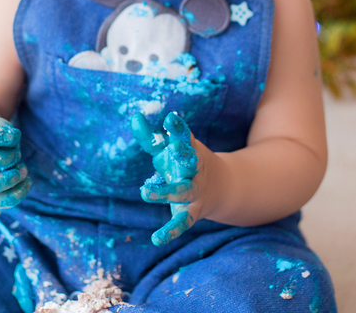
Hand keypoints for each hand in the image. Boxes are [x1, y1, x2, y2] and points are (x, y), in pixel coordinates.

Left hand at [132, 111, 203, 245]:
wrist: (221, 188)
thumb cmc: (185, 164)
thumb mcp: (168, 150)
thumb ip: (151, 137)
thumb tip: (134, 116)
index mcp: (189, 151)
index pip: (184, 138)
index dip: (178, 129)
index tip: (170, 119)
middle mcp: (194, 171)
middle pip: (189, 163)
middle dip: (183, 157)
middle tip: (173, 149)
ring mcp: (194, 192)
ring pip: (182, 192)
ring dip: (166, 191)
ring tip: (145, 192)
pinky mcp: (190, 212)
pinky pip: (182, 222)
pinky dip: (171, 231)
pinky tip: (156, 239)